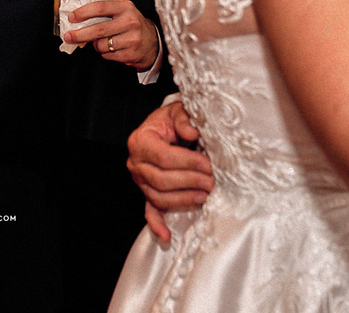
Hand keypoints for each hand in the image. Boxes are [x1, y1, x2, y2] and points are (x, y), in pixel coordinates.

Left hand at [64, 0, 159, 70]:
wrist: (153, 42)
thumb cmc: (132, 25)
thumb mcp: (122, 12)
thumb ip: (104, 13)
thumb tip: (79, 20)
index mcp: (125, 7)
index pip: (100, 7)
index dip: (83, 13)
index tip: (72, 18)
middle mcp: (130, 22)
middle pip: (99, 29)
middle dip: (80, 34)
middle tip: (69, 36)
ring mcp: (132, 39)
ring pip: (101, 45)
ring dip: (96, 45)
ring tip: (103, 42)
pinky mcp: (131, 54)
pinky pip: (107, 55)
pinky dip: (105, 53)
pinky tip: (113, 49)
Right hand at [125, 101, 212, 242]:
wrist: (165, 127)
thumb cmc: (172, 120)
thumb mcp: (178, 111)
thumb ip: (184, 119)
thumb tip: (191, 132)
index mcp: (141, 141)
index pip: (164, 157)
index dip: (188, 163)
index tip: (208, 165)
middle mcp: (136, 162)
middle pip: (161, 180)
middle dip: (189, 182)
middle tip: (212, 181)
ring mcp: (140, 180)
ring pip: (159, 197)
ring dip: (183, 199)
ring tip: (205, 196)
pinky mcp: (147, 192)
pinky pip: (149, 210)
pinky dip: (157, 224)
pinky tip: (167, 236)